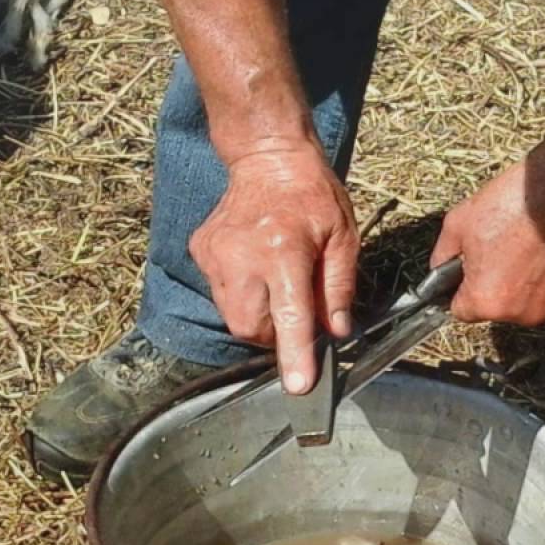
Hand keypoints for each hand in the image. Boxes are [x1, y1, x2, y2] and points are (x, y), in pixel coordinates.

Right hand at [190, 145, 356, 393]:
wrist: (267, 158)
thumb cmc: (312, 196)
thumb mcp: (342, 237)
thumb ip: (339, 288)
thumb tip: (336, 331)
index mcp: (285, 251)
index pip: (290, 316)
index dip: (295, 354)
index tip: (299, 385)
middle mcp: (243, 256)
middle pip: (252, 327)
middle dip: (275, 334)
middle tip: (295, 310)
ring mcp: (216, 255)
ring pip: (234, 316)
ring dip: (258, 315)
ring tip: (275, 280)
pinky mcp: (201, 252)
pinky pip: (221, 294)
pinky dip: (242, 294)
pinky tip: (255, 265)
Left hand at [429, 151, 544, 324]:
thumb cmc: (518, 201)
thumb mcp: (460, 221)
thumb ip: (443, 255)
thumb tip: (439, 270)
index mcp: (485, 299)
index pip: (462, 309)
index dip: (466, 286)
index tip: (476, 267)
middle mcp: (520, 313)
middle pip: (499, 307)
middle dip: (499, 283)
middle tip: (508, 247)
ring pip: (531, 303)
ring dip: (530, 283)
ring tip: (535, 246)